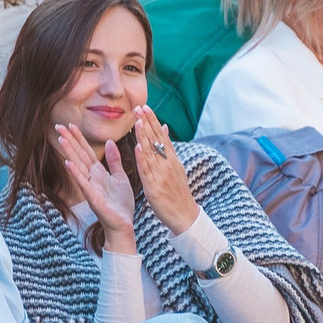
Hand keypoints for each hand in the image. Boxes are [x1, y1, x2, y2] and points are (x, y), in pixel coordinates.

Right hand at [53, 124, 137, 249]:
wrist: (124, 225)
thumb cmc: (121, 204)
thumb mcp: (120, 177)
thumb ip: (115, 161)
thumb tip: (110, 142)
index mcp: (99, 173)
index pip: (86, 152)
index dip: (79, 138)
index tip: (70, 125)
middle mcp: (92, 178)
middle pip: (79, 155)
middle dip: (70, 140)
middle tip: (58, 125)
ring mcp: (91, 188)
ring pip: (78, 166)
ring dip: (69, 152)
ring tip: (61, 139)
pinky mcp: (93, 199)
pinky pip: (84, 184)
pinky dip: (76, 173)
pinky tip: (68, 163)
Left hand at [128, 108, 198, 234]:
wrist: (185, 215)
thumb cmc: (178, 192)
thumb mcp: (176, 167)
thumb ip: (168, 148)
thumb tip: (164, 128)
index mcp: (172, 159)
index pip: (161, 136)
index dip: (153, 121)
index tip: (145, 107)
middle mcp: (167, 164)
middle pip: (156, 140)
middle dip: (147, 123)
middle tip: (138, 107)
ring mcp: (161, 175)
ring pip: (150, 152)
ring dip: (144, 136)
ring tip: (137, 121)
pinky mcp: (154, 187)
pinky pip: (147, 171)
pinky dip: (143, 158)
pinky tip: (138, 147)